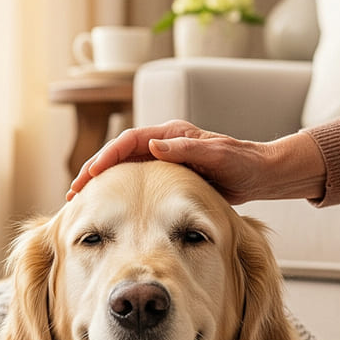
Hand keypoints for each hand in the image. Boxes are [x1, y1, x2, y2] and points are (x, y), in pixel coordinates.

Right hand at [66, 119, 325, 204]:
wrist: (265, 174)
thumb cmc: (245, 164)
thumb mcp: (218, 156)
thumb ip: (186, 150)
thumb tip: (152, 145)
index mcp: (173, 133)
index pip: (129, 141)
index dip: (107, 158)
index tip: (89, 175)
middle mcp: (166, 142)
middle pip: (120, 154)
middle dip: (95, 171)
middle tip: (74, 192)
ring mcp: (167, 158)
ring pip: (125, 168)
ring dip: (103, 182)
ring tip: (82, 200)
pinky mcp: (171, 174)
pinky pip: (137, 180)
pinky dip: (120, 190)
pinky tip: (110, 206)